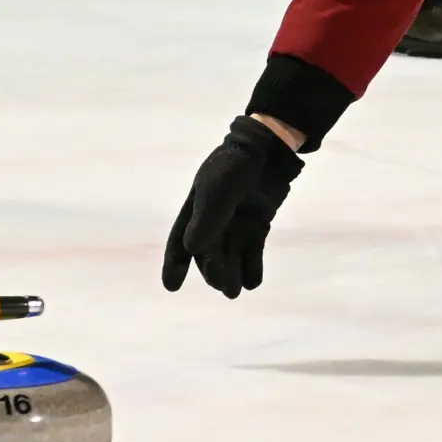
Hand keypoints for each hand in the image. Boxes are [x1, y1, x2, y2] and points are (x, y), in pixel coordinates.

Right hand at [162, 115, 302, 297]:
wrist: (269, 150)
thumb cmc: (236, 166)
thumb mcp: (218, 191)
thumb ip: (207, 220)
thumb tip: (192, 250)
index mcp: (195, 210)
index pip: (180, 242)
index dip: (174, 264)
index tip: (172, 286)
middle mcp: (213, 221)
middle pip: (209, 254)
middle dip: (214, 272)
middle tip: (224, 286)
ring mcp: (236, 224)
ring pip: (231, 257)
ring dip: (232, 274)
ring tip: (237, 291)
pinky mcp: (257, 226)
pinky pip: (252, 252)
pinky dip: (252, 268)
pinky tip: (253, 282)